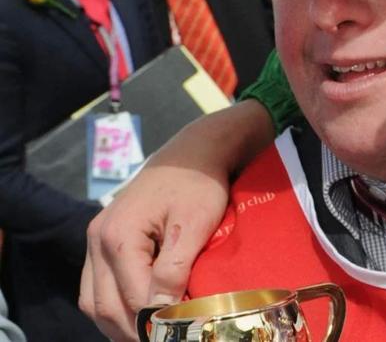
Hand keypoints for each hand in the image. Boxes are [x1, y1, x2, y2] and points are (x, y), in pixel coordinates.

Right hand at [81, 161, 228, 340]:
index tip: (180, 332)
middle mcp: (98, 240)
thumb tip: (160, 308)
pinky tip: (135, 320)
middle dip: (133, 330)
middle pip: (105, 305)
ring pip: (93, 301)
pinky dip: (112, 308)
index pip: (132, 296)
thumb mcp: (194, 224)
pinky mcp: (101, 243)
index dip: (155, 321)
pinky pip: (95, 287)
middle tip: (164, 340)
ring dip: (118, 325)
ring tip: (149, 337)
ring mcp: (95, 242)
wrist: (191, 155)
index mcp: (119, 236)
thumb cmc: (198, 185)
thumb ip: (175, 267)